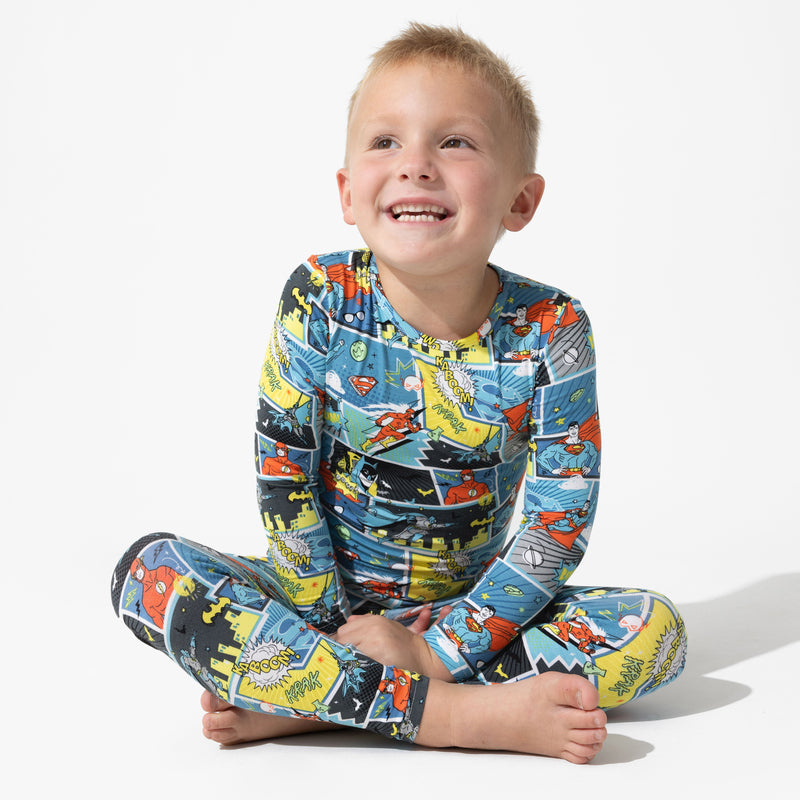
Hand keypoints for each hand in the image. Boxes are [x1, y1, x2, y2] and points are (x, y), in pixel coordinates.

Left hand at [333, 606, 453, 681]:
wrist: (424, 657)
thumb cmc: (404, 644)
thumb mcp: (386, 627)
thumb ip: (366, 623)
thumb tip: (348, 621)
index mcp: (373, 620)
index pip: (343, 631)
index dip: (340, 643)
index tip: (341, 652)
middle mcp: (373, 629)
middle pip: (342, 641)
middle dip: (341, 651)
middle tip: (345, 661)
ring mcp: (375, 643)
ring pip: (347, 653)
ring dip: (347, 660)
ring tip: (352, 667)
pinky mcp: (379, 658)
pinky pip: (358, 663)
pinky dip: (355, 668)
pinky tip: (360, 672)